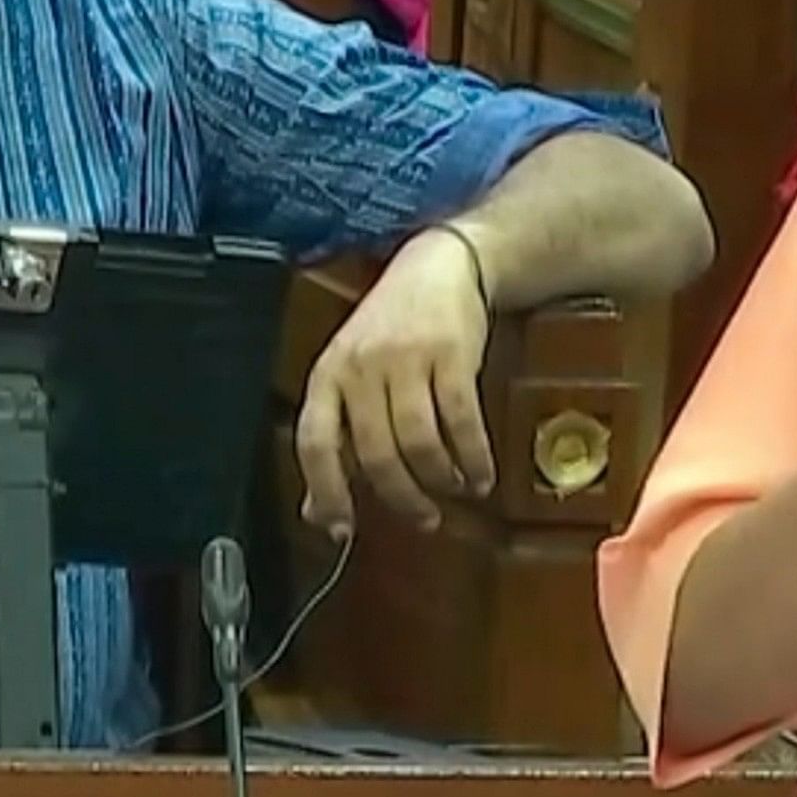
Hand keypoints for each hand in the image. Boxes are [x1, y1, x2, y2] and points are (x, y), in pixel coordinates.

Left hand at [296, 225, 495, 538]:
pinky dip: (474, 456)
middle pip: (376, 452)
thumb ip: (336, 442)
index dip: (326, 489)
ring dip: (440, 479)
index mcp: (327, 375)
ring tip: (456, 491)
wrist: (439, 268)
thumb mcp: (351, 378)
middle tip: (424, 518)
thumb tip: (319, 514)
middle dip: (402, 496)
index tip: (343, 528)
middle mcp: (360, 367)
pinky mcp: (451, 353)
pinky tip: (481, 473)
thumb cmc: (389, 333)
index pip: (315, 441)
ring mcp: (406, 358)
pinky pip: (462, 420)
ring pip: (419, 441)